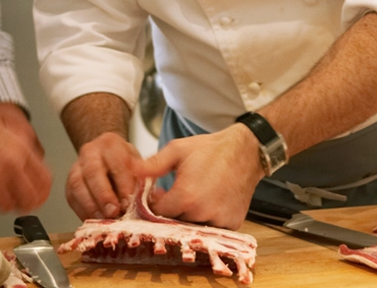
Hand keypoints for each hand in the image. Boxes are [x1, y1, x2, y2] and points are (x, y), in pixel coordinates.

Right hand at [0, 100, 51, 212]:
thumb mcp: (5, 134)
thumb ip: (21, 154)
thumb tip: (31, 178)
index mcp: (21, 150)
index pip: (45, 181)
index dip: (41, 194)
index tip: (36, 199)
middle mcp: (11, 164)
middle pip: (29, 200)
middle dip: (23, 205)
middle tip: (15, 203)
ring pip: (6, 207)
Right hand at [65, 132, 144, 220]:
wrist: (105, 156)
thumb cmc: (125, 163)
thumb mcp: (139, 165)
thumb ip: (145, 181)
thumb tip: (154, 199)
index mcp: (111, 144)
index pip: (116, 162)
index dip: (123, 184)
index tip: (129, 202)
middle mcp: (90, 152)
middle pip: (93, 172)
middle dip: (104, 195)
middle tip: (114, 212)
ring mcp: (76, 167)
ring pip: (78, 185)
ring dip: (91, 205)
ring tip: (104, 220)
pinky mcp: (69, 184)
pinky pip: (72, 198)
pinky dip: (83, 211)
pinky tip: (95, 221)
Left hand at [138, 124, 262, 228]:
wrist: (246, 151)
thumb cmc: (210, 149)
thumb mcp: (177, 150)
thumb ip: (152, 164)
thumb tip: (130, 170)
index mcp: (185, 196)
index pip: (157, 213)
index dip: (154, 204)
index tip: (159, 193)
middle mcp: (202, 213)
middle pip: (174, 221)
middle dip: (170, 210)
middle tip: (175, 192)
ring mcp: (219, 220)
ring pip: (192, 226)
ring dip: (188, 215)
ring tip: (192, 194)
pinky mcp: (232, 223)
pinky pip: (212, 227)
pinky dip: (206, 219)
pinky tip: (208, 201)